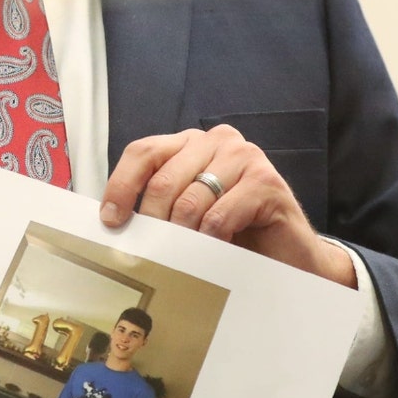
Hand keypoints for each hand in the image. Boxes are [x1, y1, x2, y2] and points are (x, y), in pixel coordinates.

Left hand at [99, 126, 352, 287]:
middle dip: (153, 223)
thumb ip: (158, 205)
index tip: (110, 220)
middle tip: (154, 252)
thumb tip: (111, 221)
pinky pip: (218, 217)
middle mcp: (217, 141)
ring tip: (188, 256)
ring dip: (183, 237)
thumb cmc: (233, 234)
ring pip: (189, 201)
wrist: (286, 255)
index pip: (143, 152)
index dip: (121, 186)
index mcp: (190, 144)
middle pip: (163, 180)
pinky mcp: (266, 181)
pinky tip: (216, 251)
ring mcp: (244, 156)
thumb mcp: (186, 214)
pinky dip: (210, 242)